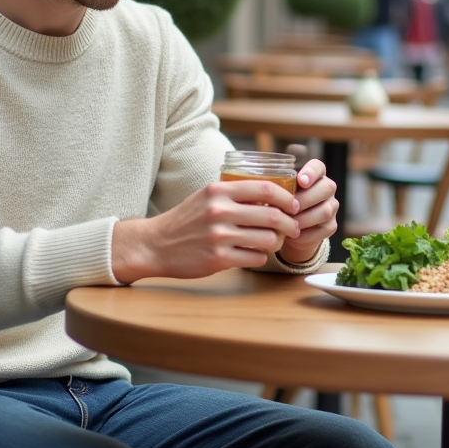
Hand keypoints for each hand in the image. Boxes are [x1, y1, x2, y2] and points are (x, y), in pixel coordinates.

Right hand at [111, 179, 301, 282]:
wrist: (155, 245)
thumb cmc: (185, 220)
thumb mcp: (206, 196)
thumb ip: (234, 193)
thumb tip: (271, 194)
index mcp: (219, 190)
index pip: (266, 188)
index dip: (286, 198)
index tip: (293, 205)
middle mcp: (220, 211)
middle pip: (272, 215)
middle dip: (290, 223)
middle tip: (294, 227)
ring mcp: (219, 236)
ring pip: (267, 239)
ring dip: (276, 242)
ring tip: (274, 243)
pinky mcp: (218, 259)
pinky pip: (255, 258)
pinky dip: (260, 257)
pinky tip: (254, 254)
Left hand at [277, 159, 338, 264]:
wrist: (288, 231)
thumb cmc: (280, 205)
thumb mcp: (278, 193)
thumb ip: (276, 187)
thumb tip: (263, 187)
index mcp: (314, 175)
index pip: (318, 167)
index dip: (311, 172)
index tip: (300, 181)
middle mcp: (327, 188)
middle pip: (326, 188)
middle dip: (305, 199)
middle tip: (287, 208)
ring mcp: (331, 207)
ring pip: (325, 211)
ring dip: (303, 218)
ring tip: (286, 223)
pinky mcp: (331, 226)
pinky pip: (323, 229)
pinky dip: (305, 234)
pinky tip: (292, 235)